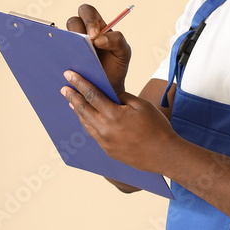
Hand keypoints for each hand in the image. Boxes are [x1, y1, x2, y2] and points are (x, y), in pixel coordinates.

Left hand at [62, 70, 176, 173]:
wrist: (164, 154)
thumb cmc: (157, 128)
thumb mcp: (142, 105)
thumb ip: (122, 97)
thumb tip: (109, 95)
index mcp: (113, 115)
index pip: (91, 94)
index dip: (79, 83)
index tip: (69, 75)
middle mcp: (105, 129)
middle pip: (83, 109)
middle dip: (72, 97)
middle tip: (64, 88)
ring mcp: (105, 142)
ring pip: (85, 123)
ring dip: (78, 111)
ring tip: (72, 102)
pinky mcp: (108, 151)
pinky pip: (93, 134)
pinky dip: (87, 124)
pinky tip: (87, 119)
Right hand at [67, 5, 130, 95]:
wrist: (109, 86)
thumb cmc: (116, 66)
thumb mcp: (123, 52)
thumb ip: (117, 40)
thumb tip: (99, 39)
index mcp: (97, 26)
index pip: (88, 12)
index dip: (88, 20)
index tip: (93, 35)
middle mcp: (82, 33)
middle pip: (73, 21)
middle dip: (78, 30)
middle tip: (86, 43)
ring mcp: (72, 45)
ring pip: (63, 36)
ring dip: (70, 43)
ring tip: (78, 56)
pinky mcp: (65, 57)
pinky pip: (58, 52)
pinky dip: (61, 55)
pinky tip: (69, 65)